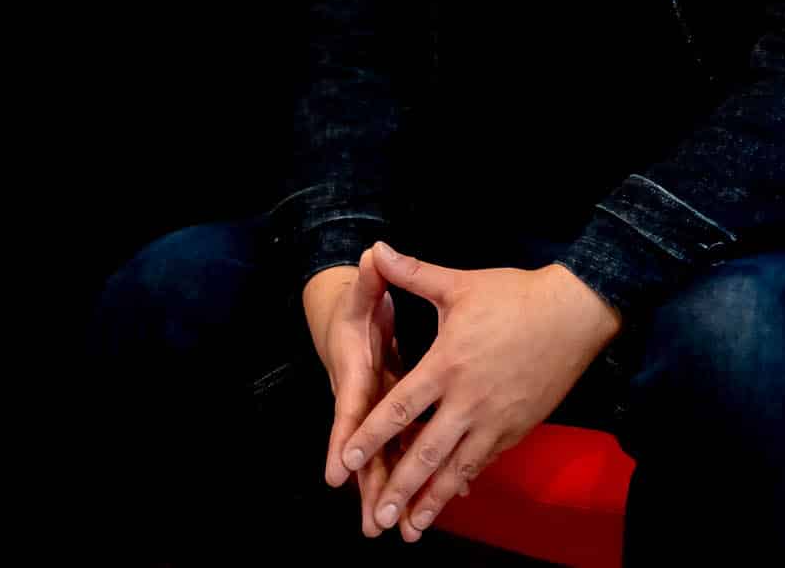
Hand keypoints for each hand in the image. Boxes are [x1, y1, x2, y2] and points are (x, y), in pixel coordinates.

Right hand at [305, 246, 438, 537]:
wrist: (341, 323)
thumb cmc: (353, 312)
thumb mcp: (361, 294)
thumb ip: (370, 280)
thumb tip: (372, 254)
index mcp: (356, 375)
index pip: (349, 411)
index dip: (343, 441)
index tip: (336, 472)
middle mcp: (366, 402)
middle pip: (366, 449)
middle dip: (370, 486)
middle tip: (373, 524)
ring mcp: (380, 414)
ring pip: (388, 457)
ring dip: (396, 490)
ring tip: (404, 531)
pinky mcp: (396, 419)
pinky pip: (410, 448)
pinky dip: (428, 471)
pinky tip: (447, 496)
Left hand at [333, 240, 621, 542]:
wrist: (574, 313)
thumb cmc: (514, 296)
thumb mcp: (460, 284)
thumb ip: (413, 275)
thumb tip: (376, 248)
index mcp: (447, 364)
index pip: (400, 408)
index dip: (371, 437)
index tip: (348, 462)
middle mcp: (468, 399)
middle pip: (426, 451)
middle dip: (400, 487)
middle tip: (376, 516)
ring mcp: (496, 418)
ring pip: (458, 467)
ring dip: (433, 499)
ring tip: (411, 528)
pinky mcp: (518, 427)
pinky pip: (485, 461)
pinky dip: (465, 482)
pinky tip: (451, 498)